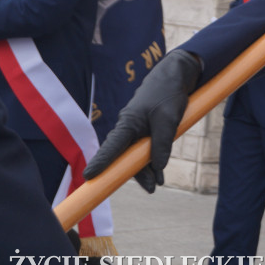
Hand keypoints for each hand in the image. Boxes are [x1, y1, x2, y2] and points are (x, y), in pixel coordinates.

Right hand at [83, 50, 200, 192]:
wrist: (176, 75)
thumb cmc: (168, 94)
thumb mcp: (168, 119)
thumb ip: (162, 142)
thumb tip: (158, 167)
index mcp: (128, 123)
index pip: (111, 147)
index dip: (101, 162)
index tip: (89, 176)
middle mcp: (129, 127)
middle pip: (124, 156)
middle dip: (135, 174)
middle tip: (150, 189)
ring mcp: (137, 129)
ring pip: (136, 154)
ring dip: (147, 169)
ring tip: (156, 184)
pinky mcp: (147, 129)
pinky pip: (145, 148)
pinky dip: (152, 160)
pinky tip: (159, 173)